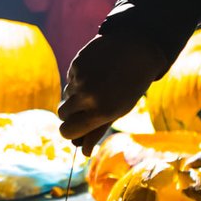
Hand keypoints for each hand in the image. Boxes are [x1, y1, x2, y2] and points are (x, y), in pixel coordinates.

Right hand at [60, 33, 171, 154]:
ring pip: (66, 96)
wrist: (138, 48)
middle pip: (62, 115)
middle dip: (70, 114)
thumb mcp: (119, 110)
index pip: (67, 131)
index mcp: (101, 112)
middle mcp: (88, 96)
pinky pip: (70, 79)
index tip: (73, 129)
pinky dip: (79, 79)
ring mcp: (80, 79)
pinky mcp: (76, 64)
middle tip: (85, 107)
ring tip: (96, 85)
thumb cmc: (131, 84)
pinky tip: (95, 72)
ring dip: (76, 95)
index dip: (68, 131)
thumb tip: (84, 152)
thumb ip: (98, 130)